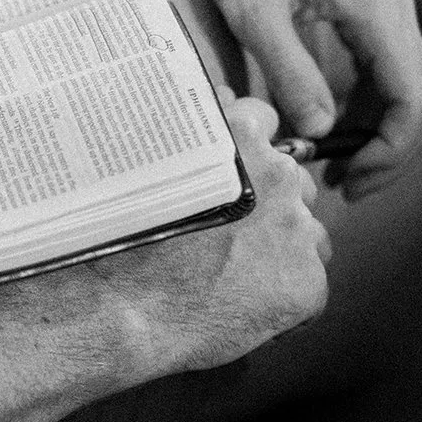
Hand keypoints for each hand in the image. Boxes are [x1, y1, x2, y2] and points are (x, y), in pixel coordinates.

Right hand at [102, 94, 330, 375]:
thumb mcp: (145, 162)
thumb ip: (186, 136)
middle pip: (289, 180)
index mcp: (238, 137)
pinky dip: (281, 298)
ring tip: (229, 274)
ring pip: (304, 233)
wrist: (114, 311)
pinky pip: (307, 286)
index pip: (263, 122)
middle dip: (266, 203)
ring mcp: (297, 229)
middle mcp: (277, 175)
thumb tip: (211, 110)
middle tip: (223, 234)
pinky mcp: (307, 283)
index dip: (244, 154)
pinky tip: (240, 305)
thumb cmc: (117, 238)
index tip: (225, 176)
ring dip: (278, 248)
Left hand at [135, 0, 421, 195]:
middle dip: (386, 151)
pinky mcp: (359, 10)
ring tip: (332, 168)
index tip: (348, 179)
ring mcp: (379, 8)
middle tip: (342, 187)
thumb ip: (290, 71)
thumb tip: (319, 129)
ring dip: (374, 132)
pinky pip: (377, 70)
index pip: (413, 97)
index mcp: (378, 9)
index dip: (390, 151)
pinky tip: (325, 129)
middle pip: (416, 98)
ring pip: (399, 86)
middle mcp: (392, 9)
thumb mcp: (256, 12)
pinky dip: (361, 106)